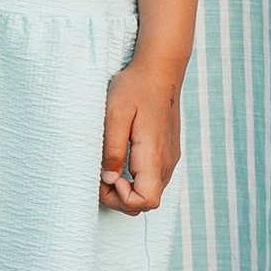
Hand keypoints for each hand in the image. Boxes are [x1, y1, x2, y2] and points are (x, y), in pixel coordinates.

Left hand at [100, 50, 185, 210]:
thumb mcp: (115, 115)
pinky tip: (121, 158)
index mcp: (154, 155)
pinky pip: (153, 178)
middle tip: (100, 174)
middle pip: (147, 202)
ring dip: (127, 188)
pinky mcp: (167, 151)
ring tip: (108, 165)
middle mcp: (167, 162)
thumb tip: (109, 180)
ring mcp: (170, 158)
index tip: (108, 177)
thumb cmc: (135, 88)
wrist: (160, 69)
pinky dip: (135, 178)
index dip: (122, 199)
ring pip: (150, 191)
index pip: (146, 202)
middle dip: (120, 198)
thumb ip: (112, 150)